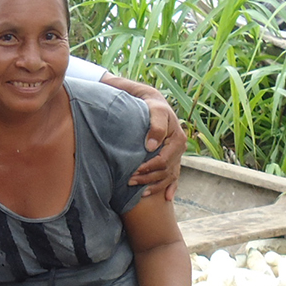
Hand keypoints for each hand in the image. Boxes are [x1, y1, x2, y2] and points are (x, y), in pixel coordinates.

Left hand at [106, 74, 186, 201]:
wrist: (150, 105)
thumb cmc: (139, 99)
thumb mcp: (134, 91)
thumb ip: (122, 88)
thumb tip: (109, 88)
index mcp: (167, 118)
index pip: (162, 131)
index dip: (155, 140)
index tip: (146, 149)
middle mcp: (177, 137)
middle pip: (166, 159)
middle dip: (149, 170)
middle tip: (130, 176)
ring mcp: (177, 152)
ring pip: (169, 171)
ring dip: (154, 182)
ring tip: (137, 190)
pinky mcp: (174, 162)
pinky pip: (174, 177)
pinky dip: (170, 188)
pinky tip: (166, 198)